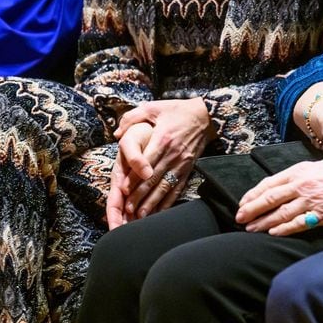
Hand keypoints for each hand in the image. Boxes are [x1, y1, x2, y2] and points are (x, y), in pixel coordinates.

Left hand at [111, 98, 214, 221]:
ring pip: (165, 186)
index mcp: (162, 139)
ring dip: (152, 201)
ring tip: (141, 215)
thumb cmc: (177, 111)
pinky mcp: (188, 169)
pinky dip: (168, 201)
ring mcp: (181, 163)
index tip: (123, 189)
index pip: (146, 162)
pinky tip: (160, 211)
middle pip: (154, 178)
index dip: (135, 177)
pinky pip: (177, 188)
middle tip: (128, 209)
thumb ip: (133, 118)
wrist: (205, 115)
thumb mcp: (154, 107)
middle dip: (140, 195)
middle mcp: (172, 154)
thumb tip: (117, 133)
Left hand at [235, 160, 322, 235]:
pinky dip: (284, 229)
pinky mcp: (322, 214)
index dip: (253, 194)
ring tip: (251, 229)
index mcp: (298, 171)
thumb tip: (275, 188)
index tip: (242, 203)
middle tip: (239, 219)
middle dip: (252, 210)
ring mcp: (311, 200)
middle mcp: (301, 185)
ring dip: (263, 222)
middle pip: (270, 199)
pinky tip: (273, 233)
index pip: (269, 184)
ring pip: (280, 213)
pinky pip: (299, 223)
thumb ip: (295, 177)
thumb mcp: (314, 167)